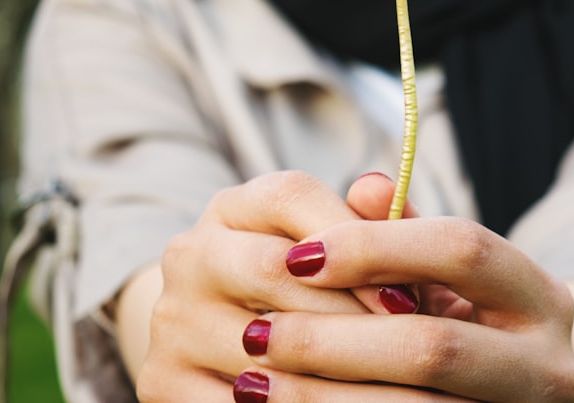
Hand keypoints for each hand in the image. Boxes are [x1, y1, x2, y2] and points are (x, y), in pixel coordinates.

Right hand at [135, 170, 416, 401]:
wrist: (222, 339)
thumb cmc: (306, 287)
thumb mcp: (333, 246)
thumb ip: (367, 221)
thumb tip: (381, 191)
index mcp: (233, 208)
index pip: (291, 196)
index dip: (356, 240)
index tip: (411, 294)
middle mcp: (191, 253)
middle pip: (273, 268)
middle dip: (350, 310)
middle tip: (410, 346)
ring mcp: (171, 319)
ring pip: (262, 346)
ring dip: (335, 371)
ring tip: (395, 388)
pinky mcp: (162, 381)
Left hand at [234, 175, 573, 402]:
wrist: (512, 396)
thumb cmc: (467, 320)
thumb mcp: (447, 275)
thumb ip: (404, 231)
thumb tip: (365, 187)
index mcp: (540, 298)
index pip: (463, 251)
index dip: (377, 246)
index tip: (298, 254)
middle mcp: (548, 366)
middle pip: (434, 346)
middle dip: (333, 340)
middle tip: (256, 332)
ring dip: (321, 397)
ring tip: (251, 381)